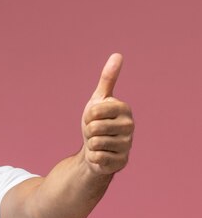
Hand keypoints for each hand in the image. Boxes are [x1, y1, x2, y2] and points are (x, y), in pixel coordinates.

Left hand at [81, 54, 133, 174]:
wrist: (95, 148)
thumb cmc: (97, 121)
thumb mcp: (98, 99)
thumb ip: (107, 79)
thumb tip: (117, 55)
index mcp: (124, 109)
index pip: (94, 111)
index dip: (88, 116)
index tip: (94, 117)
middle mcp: (130, 126)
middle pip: (93, 128)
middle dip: (88, 131)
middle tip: (95, 132)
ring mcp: (127, 145)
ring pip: (95, 143)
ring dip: (91, 144)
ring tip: (98, 142)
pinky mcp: (121, 162)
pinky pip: (97, 157)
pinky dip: (93, 157)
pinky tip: (100, 155)